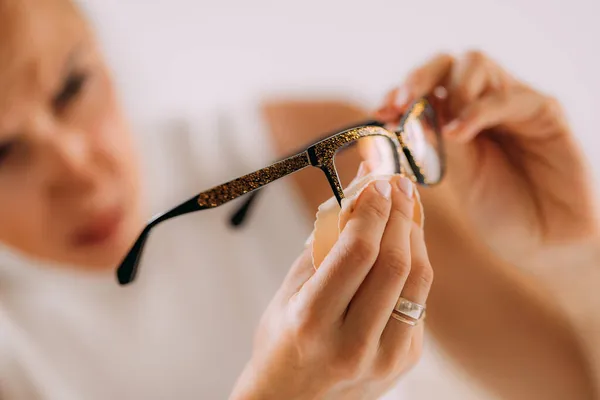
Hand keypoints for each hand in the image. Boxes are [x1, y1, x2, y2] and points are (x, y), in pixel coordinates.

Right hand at [230, 177, 432, 399]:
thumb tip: (356, 192)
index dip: (372, 210)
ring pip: (417, 281)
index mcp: (311, 320)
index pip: (356, 252)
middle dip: (400, 213)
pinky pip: (417, 301)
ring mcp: (383, 357)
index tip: (377, 182)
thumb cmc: (283, 339)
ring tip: (405, 207)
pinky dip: (412, 267)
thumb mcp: (290, 290)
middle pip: (394, 263)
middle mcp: (351, 343)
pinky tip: (402, 247)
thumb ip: (324, 241)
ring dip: (414, 235)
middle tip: (397, 184)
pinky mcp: (404, 360)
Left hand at [376, 51, 598, 262]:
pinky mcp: (543, 110)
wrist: (547, 243)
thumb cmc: (501, 214)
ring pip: (474, 64)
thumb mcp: (459, 177)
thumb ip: (437, 142)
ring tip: (443, 128)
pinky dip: (476, 111)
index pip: (425, 88)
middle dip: (419, 77)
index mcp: (456, 119)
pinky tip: (459, 133)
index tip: (382, 111)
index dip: (401, 93)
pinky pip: (505, 96)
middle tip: (402, 101)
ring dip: (449, 90)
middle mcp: (481, 104)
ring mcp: (511, 103)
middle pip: (447, 63)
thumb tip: (402, 114)